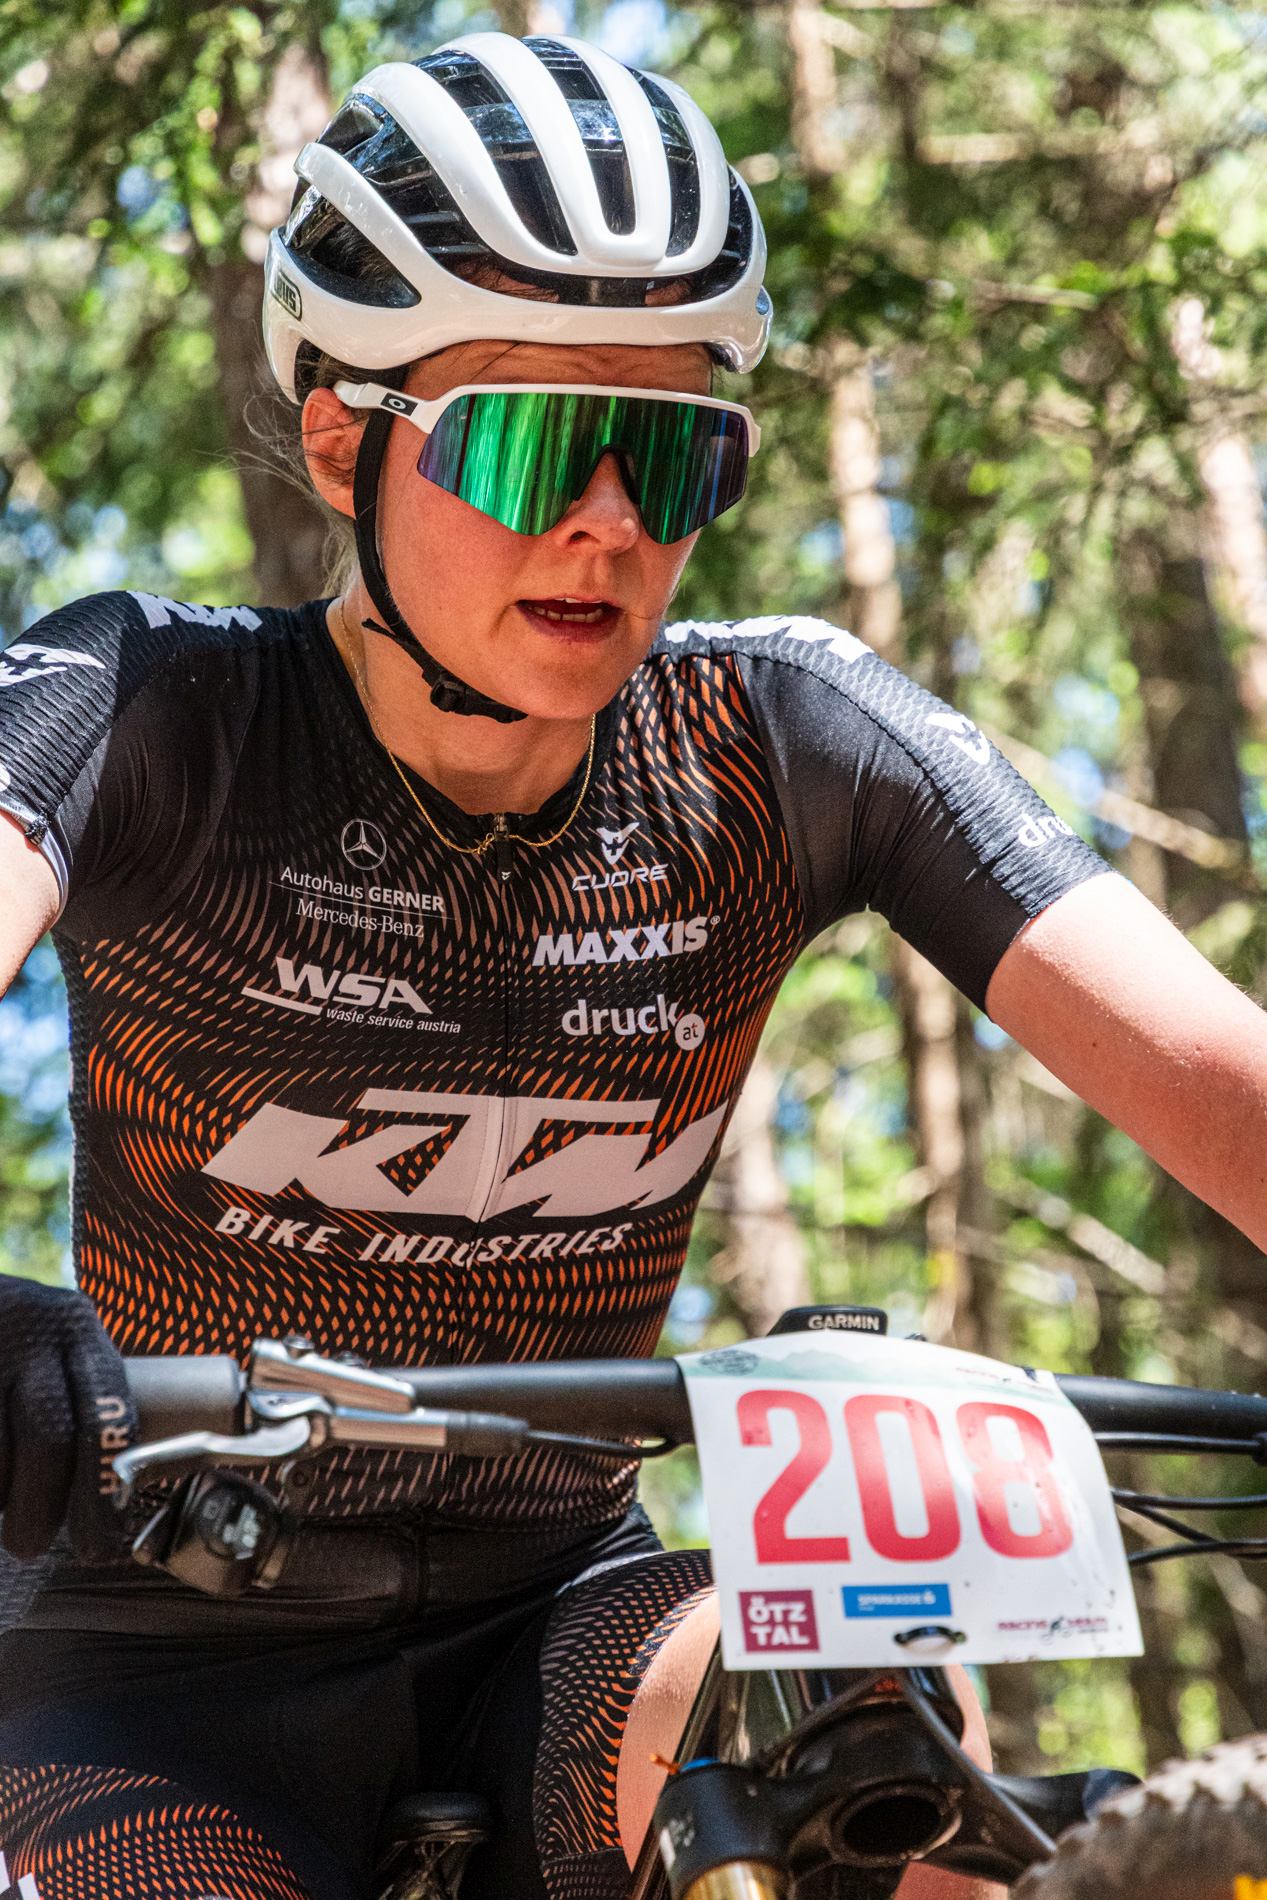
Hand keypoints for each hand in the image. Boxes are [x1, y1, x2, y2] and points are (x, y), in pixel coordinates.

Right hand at [0, 1276, 134, 1560]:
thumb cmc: (5, 1338)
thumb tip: (106, 1495)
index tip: (99, 1543)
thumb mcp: (44, 1347)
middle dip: (40, 1505)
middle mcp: (33, 1327)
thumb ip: (70, 1398)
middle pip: (49, 1436)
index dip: (101, 1490)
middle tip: (28, 1544)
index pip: (105, 1414)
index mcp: (76, 1327)